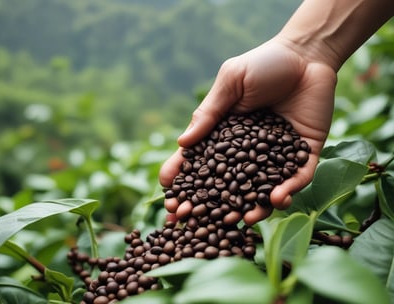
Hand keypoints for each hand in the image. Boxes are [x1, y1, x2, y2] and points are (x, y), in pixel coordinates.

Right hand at [159, 37, 336, 224]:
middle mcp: (249, 151)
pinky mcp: (304, 154)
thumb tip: (182, 142)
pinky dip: (288, 189)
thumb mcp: (231, 83)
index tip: (171, 198)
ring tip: (243, 219)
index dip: (184, 179)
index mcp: (226, 134)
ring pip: (261, 188)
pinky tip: (278, 198)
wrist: (306, 55)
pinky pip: (297, 177)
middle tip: (196, 221)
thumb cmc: (263, 64)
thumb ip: (209, 112)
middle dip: (211, 203)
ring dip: (252, 206)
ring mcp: (277, 155)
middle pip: (227, 183)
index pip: (201, 162)